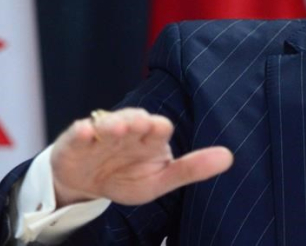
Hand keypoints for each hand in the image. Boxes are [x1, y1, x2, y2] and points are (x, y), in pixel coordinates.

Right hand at [50, 108, 232, 206]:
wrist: (86, 184)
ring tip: (116, 128)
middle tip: (139, 125)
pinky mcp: (76, 141)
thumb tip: (229, 157)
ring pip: (108, 123)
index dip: (158, 128)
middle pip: (134, 119)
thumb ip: (192, 169)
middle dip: (136, 120)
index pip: (159, 128)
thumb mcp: (160, 180)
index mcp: (150, 139)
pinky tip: (85, 131)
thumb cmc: (127, 177)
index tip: (159, 129)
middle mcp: (128, 131)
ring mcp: (101, 134)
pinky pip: (78, 133)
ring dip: (112, 123)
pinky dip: (81, 131)